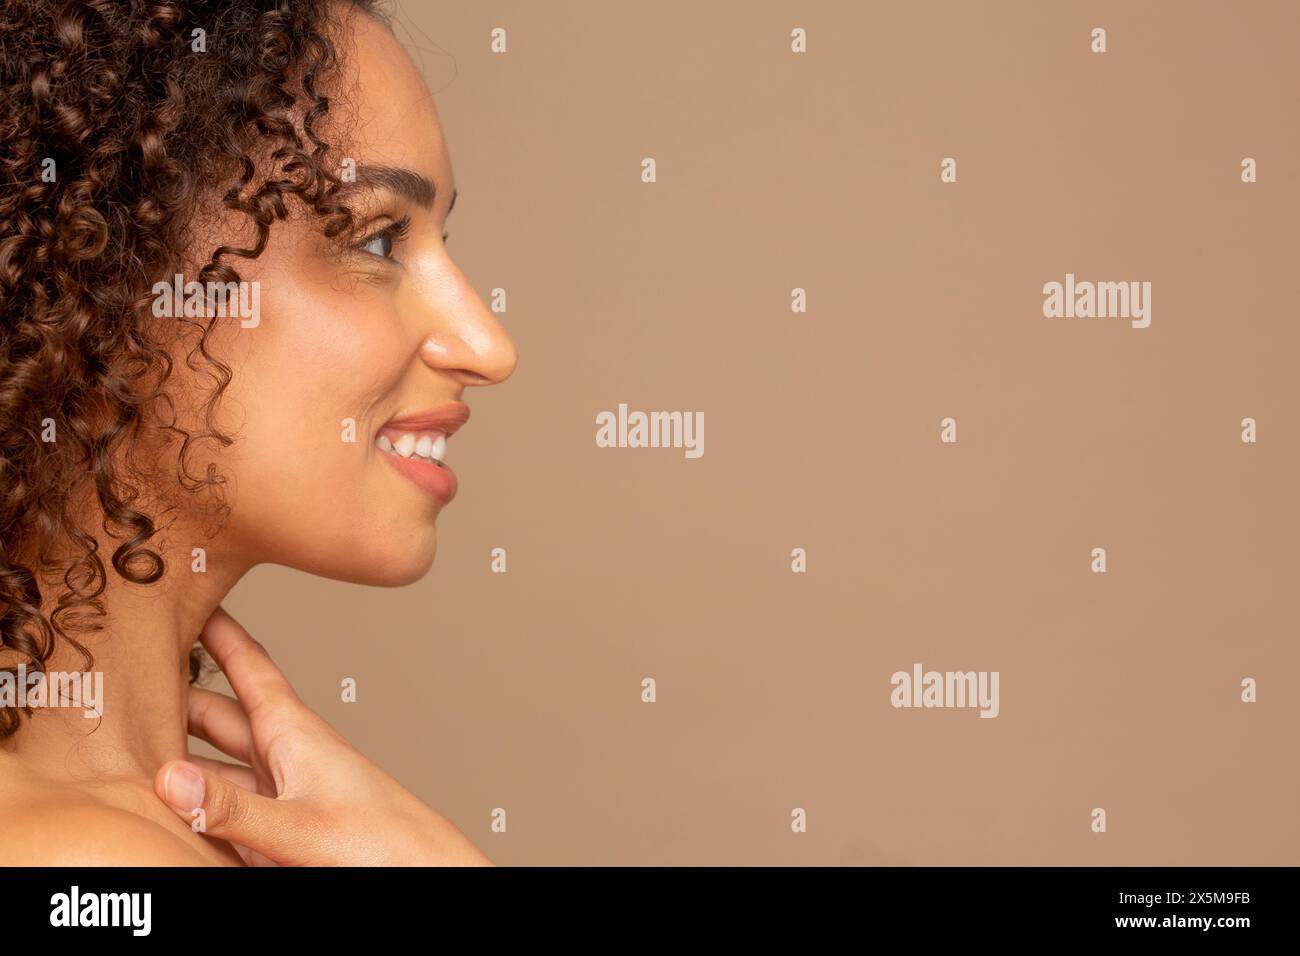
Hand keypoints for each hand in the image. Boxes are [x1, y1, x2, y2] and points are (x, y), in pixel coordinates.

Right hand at [154, 606, 492, 865]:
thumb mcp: (300, 825)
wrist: (424, 874)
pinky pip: (224, 803)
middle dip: (176, 694)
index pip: (247, 666)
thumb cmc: (383, 843)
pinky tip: (168, 800)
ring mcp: (280, 791)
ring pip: (215, 760)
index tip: (188, 591)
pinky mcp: (279, 828)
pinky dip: (194, 796)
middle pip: (216, 714)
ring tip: (130, 733)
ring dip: (178, 748)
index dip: (216, 630)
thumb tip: (166, 779)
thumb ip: (233, 807)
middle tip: (126, 674)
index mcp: (294, 732)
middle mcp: (284, 753)